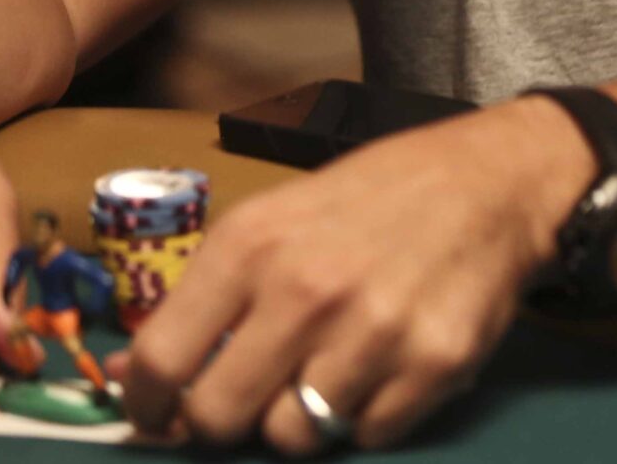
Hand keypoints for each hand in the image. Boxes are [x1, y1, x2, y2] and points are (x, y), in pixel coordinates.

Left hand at [115, 95, 595, 452]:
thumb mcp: (276, 220)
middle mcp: (307, 289)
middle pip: (218, 417)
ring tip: (328, 369)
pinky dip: (367, 415)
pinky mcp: (432, 364)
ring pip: (293, 437)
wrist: (492, 180)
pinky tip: (382, 365)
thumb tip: (124, 373)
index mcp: (253, 244)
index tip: (155, 413)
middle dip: (223, 421)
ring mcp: (373, 331)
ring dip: (302, 416)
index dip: (147, 403)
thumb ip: (205, 298)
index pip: (162, 359)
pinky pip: (367, 436)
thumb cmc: (374, 198)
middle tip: (248, 397)